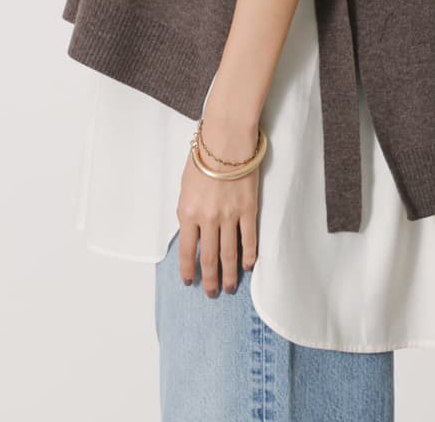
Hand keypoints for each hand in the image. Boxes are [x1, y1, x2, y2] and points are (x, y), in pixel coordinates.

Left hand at [175, 117, 260, 297]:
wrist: (226, 141)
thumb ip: (188, 211)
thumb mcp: (185, 186)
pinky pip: (249, 238)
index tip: (189, 282)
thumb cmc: (203, 158)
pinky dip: (249, 255)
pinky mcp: (248, 210)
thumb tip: (192, 232)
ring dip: (228, 274)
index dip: (188, 270)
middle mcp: (208, 219)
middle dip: (209, 280)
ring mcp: (230, 216)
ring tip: (229, 288)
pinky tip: (248, 266)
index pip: (186, 251)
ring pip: (229, 254)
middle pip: (209, 258)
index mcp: (188, 213)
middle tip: (211, 294)